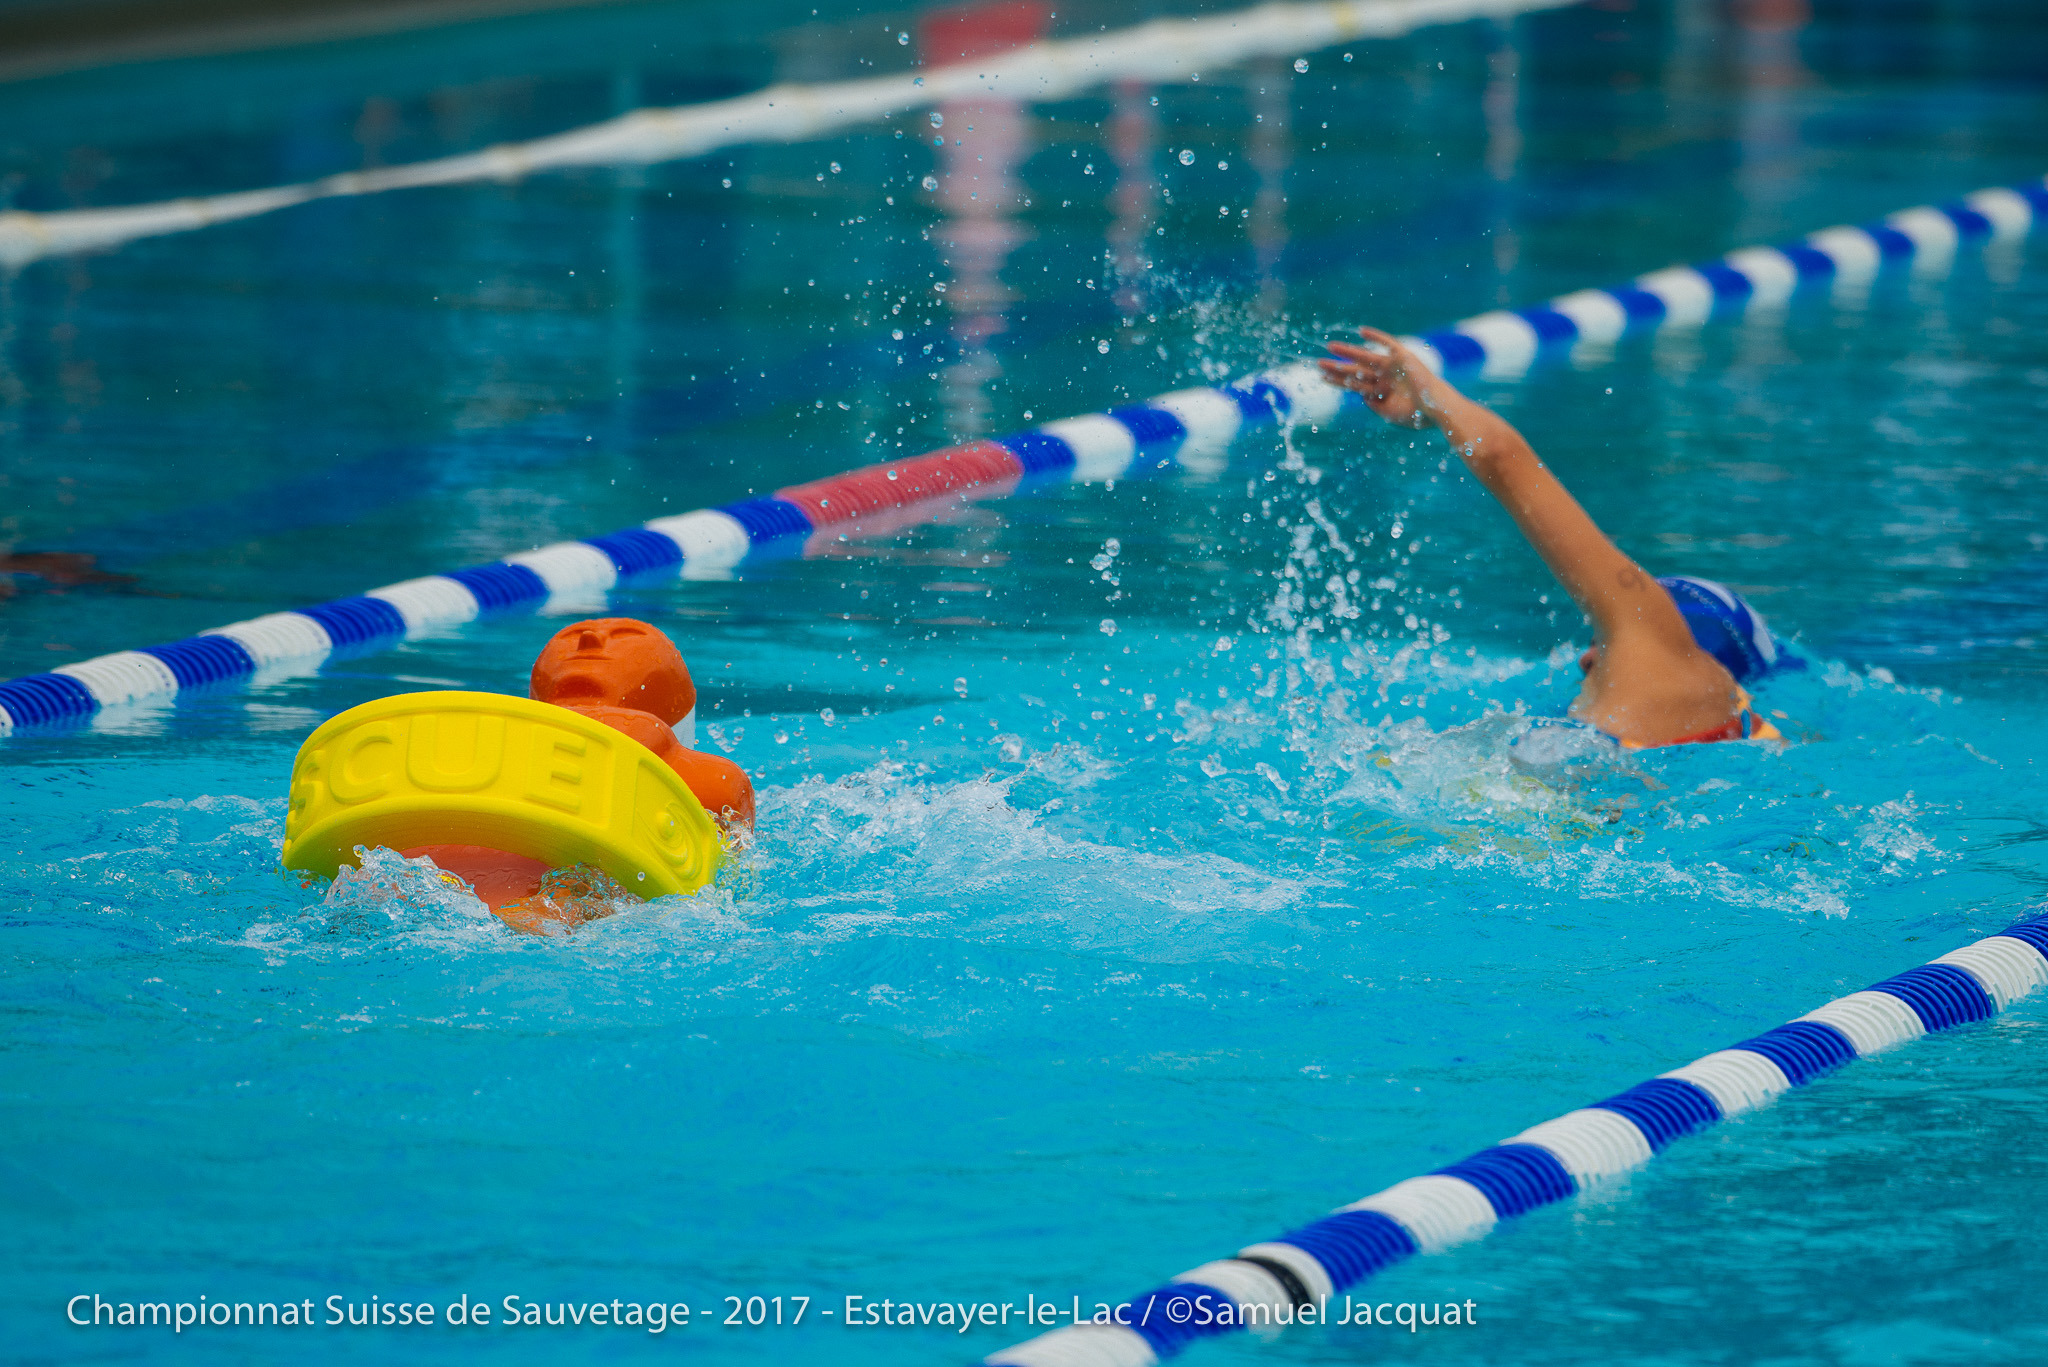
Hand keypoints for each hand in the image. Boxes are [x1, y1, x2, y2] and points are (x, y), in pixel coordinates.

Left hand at [1318, 327, 1439, 430]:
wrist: (1435, 409)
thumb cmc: (1414, 415)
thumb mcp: (1387, 413)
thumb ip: (1372, 404)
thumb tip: (1359, 393)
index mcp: (1380, 391)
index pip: (1354, 384)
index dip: (1338, 381)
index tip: (1322, 377)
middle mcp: (1384, 377)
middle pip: (1355, 370)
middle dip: (1337, 367)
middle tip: (1319, 363)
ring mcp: (1393, 366)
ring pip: (1365, 357)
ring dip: (1348, 351)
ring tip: (1330, 346)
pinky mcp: (1403, 357)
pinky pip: (1388, 343)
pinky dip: (1376, 336)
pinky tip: (1361, 331)